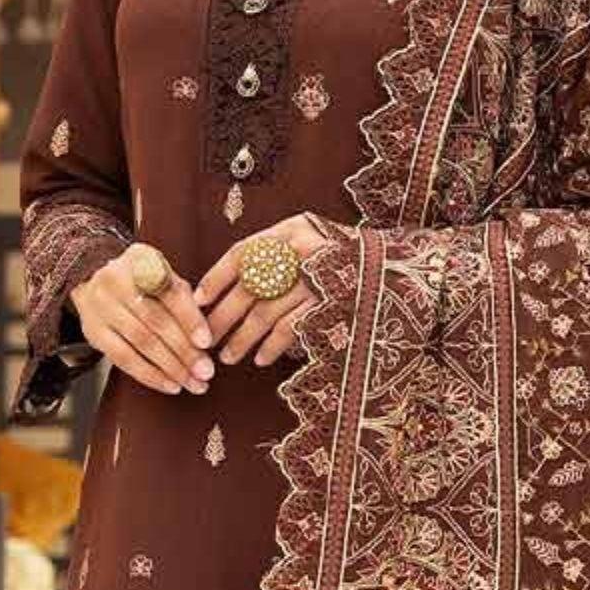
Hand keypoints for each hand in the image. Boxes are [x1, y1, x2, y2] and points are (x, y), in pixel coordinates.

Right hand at [69, 242, 215, 396]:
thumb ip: (182, 296)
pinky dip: (150, 375)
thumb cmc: (139, 278)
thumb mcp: (161, 272)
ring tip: (194, 384)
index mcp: (140, 260)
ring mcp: (101, 307)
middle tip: (206, 372)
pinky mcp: (93, 331)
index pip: (169, 292)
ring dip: (171, 368)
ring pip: (140, 343)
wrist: (91, 275)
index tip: (206, 342)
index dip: (189, 318)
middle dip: (184, 351)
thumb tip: (205, 336)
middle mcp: (116, 281)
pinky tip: (171, 386)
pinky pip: (123, 359)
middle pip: (155, 321)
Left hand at [194, 213, 330, 367]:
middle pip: (248, 288)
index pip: (241, 253)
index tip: (198, 301)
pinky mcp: (331, 306)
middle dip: (223, 318)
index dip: (216, 278)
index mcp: (289, 231)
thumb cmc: (335, 258)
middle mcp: (302, 251)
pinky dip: (272, 346)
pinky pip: (291, 329)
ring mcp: (317, 279)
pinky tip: (261, 359)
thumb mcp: (303, 241)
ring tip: (228, 356)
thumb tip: (220, 290)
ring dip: (242, 339)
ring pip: (265, 313)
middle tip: (206, 339)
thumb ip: (270, 255)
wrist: (391, 269)